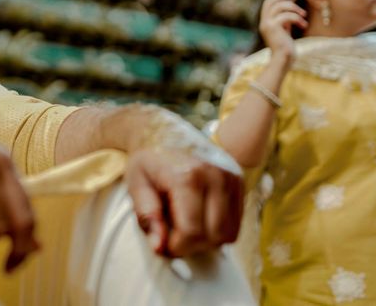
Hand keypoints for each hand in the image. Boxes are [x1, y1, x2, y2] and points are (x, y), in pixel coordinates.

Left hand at [125, 147, 243, 256]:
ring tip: (186, 225)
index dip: (176, 247)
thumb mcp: (137, 185)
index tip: (163, 244)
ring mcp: (231, 176)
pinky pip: (237, 221)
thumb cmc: (147, 158)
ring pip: (229, 233)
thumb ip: (148, 216)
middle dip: (193, 246)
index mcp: (188, 175)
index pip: (192, 232)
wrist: (162, 128)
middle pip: (214, 236)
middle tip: (173, 236)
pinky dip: (219, 227)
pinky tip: (199, 216)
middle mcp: (215, 175)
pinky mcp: (239, 179)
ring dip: (208, 239)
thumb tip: (159, 247)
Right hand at [258, 0, 305, 57]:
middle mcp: (264, 22)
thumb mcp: (284, 30)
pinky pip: (287, 16)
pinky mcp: (273, 28)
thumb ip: (284, 20)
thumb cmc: (286, 48)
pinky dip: (297, 18)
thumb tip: (291, 8)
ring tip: (304, 15)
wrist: (283, 60)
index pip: (268, 3)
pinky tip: (304, 25)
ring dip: (294, 8)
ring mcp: (267, 24)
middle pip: (270, 1)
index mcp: (265, 22)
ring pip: (280, 6)